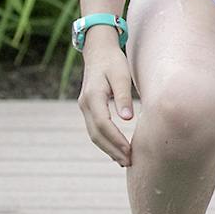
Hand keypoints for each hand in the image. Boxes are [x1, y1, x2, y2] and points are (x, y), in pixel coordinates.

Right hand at [77, 39, 134, 166]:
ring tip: (124, 160)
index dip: (116, 140)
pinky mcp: (89, 108)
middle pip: (96, 134)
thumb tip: (127, 118)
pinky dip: (104, 141)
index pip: (103, 124)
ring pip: (93, 134)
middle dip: (112, 150)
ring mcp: (84, 107)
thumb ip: (124, 96)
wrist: (98, 51)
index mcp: (93, 96)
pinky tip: (117, 149)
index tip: (129, 151)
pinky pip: (95, 129)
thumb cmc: (113, 62)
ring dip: (108, 149)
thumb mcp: (122, 76)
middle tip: (128, 162)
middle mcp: (85, 104)